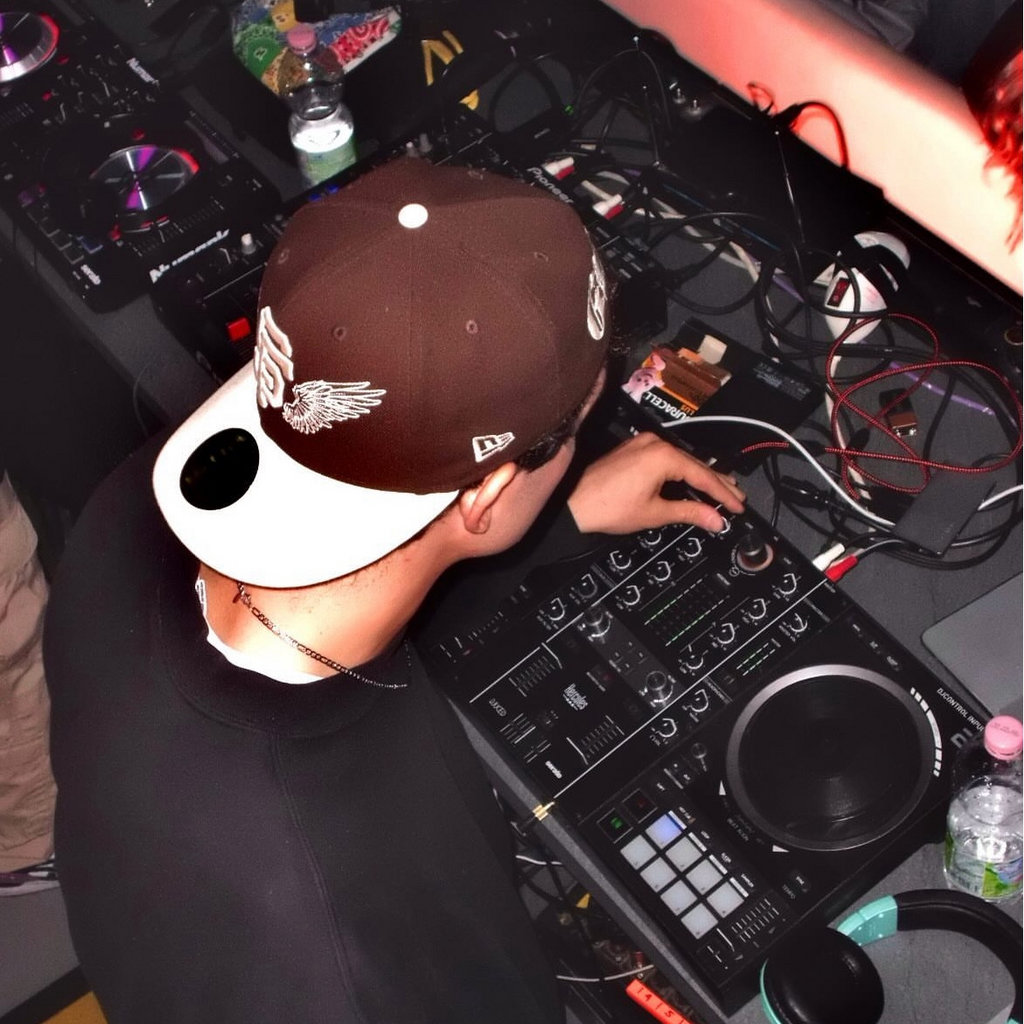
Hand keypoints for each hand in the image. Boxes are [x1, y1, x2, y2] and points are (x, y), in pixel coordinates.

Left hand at [567, 432, 745, 534]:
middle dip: (717, 483)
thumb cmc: (607, 507)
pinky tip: (690, 481)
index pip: (703, 475)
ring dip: (699, 476)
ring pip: (681, 460)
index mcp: (662, 456)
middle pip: (695, 464)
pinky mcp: (633, 450)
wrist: (573, 503)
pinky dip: (680, 471)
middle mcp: (654, 443)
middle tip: (736, 497)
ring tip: (720, 490)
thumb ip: (690, 512)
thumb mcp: (655, 513)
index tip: (738, 505)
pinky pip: (665, 457)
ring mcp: (642, 444)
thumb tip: (715, 519)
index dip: (723, 493)